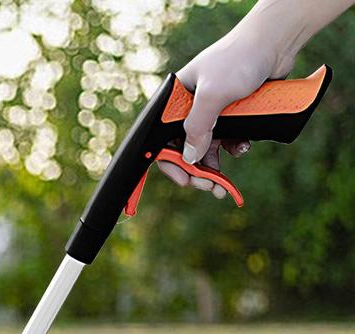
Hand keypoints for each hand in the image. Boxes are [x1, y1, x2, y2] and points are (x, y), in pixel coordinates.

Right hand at [156, 24, 293, 198]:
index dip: (171, 163)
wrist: (277, 41)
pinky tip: (242, 148)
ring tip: (224, 184)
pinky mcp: (233, 113)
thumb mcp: (212, 95)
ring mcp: (212, 111)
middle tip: (209, 187)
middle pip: (186, 149)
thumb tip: (190, 159)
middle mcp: (190, 107)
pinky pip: (227, 140)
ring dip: (215, 168)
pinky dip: (233, 149)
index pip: (162, 140)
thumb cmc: (240, 58)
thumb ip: (197, 127)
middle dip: (196, 172)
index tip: (184, 181)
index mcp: (176, 100)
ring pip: (207, 149)